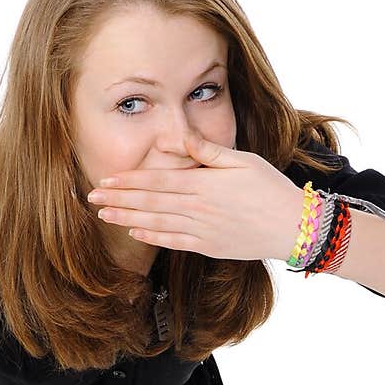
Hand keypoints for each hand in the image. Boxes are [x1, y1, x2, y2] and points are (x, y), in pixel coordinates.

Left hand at [86, 129, 305, 260]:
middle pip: (150, 203)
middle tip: (92, 198)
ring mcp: (202, 230)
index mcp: (204, 184)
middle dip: (118, 200)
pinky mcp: (208, 247)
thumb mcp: (242, 160)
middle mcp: (198, 208)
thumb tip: (178, 137)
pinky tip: (134, 233)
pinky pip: (174, 242)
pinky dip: (152, 237)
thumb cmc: (269, 188)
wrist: (293, 226)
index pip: (157, 181)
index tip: (106, 180)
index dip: (129, 181)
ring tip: (104, 216)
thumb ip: (207, 151)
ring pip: (156, 224)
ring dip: (127, 219)